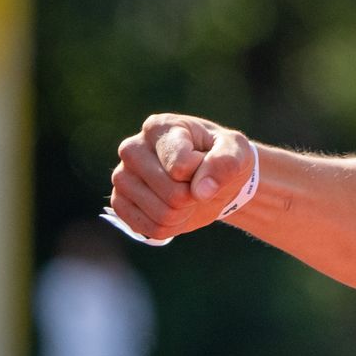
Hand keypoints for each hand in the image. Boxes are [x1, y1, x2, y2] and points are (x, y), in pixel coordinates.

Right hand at [109, 112, 255, 241]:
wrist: (209, 177)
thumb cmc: (221, 156)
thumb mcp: (236, 151)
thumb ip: (225, 163)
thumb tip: (201, 191)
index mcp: (159, 127)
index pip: (181, 166)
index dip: (203, 173)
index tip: (204, 160)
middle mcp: (132, 149)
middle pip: (172, 192)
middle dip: (195, 195)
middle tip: (197, 183)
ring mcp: (122, 177)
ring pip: (161, 214)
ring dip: (185, 213)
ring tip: (186, 196)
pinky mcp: (119, 203)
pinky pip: (151, 229)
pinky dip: (171, 226)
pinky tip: (173, 209)